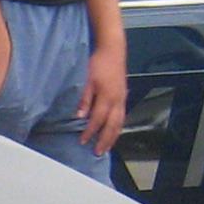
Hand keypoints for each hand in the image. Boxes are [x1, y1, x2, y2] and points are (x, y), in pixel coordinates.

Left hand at [78, 39, 127, 154]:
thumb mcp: (87, 79)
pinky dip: (118, 128)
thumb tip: (79, 116)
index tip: (82, 141)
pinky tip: (113, 133)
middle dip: (104, 140)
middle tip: (97, 152)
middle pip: (112, 125)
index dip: (90, 132)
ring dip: (113, 137)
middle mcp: (117, 100)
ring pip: (119, 123)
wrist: (113, 50)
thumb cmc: (98, 63)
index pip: (98, 119)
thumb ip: (84, 99)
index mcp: (107, 96)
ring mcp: (122, 99)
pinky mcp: (124, 97)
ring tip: (106, 148)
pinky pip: (122, 117)